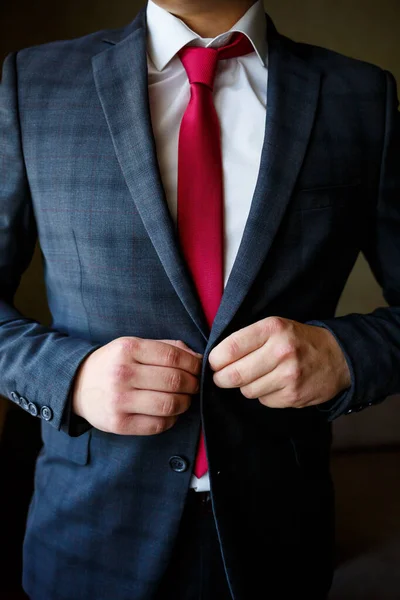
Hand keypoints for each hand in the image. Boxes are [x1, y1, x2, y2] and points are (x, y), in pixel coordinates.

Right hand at [72, 337, 202, 434]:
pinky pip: (158, 425)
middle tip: (194, 386)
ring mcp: (119, 400)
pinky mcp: (118, 424)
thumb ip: (166, 347)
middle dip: (193, 384)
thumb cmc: (113, 363)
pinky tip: (169, 412)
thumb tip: (197, 358)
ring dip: (185, 403)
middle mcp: (122, 374)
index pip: (174, 357)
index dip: (194, 364)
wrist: (77, 385)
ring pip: (169, 404)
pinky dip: (171, 419)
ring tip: (183, 399)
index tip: (199, 369)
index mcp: (128, 349)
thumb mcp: (133, 345)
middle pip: (175, 381)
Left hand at [208, 317, 350, 407]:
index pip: (230, 348)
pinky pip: (263, 401)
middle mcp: (281, 351)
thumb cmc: (298, 340)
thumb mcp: (275, 326)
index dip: (215, 360)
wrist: (338, 357)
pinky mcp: (294, 396)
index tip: (214, 363)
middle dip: (222, 378)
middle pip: (234, 374)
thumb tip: (214, 358)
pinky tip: (274, 384)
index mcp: (272, 329)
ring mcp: (289, 376)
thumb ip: (247, 338)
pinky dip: (264, 395)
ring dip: (246, 386)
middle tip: (222, 377)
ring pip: (247, 390)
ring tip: (258, 376)